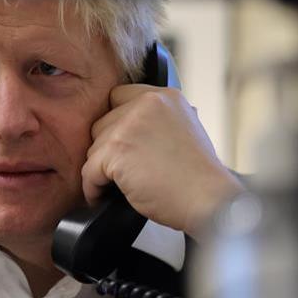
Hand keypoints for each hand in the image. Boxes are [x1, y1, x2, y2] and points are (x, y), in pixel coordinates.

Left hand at [82, 84, 243, 235]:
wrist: (208, 200)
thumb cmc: (199, 176)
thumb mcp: (185, 130)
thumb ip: (157, 121)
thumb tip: (131, 127)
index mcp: (164, 97)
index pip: (118, 97)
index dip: (116, 123)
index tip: (120, 145)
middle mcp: (146, 104)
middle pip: (102, 124)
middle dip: (107, 150)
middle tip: (119, 171)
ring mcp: (128, 126)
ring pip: (94, 148)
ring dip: (101, 170)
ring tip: (115, 187)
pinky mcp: (116, 150)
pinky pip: (89, 171)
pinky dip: (93, 188)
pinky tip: (103, 197)